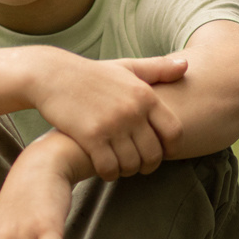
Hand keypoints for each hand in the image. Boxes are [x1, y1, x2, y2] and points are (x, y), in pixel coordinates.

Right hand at [31, 53, 186, 180]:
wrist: (52, 75)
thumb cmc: (92, 74)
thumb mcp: (127, 67)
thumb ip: (158, 69)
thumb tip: (187, 64)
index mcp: (145, 95)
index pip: (174, 132)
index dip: (171, 148)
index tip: (162, 153)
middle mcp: (132, 111)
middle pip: (153, 154)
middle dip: (148, 165)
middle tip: (138, 166)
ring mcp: (112, 125)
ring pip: (131, 164)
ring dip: (127, 171)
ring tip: (121, 167)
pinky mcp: (91, 137)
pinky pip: (109, 167)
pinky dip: (109, 173)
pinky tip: (105, 169)